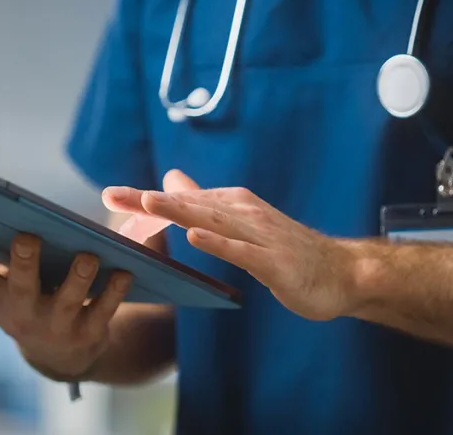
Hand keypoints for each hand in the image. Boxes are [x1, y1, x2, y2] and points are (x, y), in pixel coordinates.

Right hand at [0, 224, 130, 379]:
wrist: (61, 355)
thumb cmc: (23, 304)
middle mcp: (23, 313)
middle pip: (20, 287)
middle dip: (23, 263)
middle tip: (26, 237)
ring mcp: (57, 325)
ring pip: (68, 300)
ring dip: (78, 277)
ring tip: (88, 255)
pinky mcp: (89, 333)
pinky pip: (104, 310)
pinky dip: (115, 291)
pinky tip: (124, 272)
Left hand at [105, 176, 363, 320]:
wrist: (342, 273)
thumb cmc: (289, 251)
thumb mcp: (242, 223)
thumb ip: (206, 202)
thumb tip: (173, 179)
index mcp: (234, 206)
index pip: (183, 201)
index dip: (146, 200)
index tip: (111, 195)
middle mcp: (245, 213)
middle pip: (190, 206)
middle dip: (150, 201)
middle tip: (113, 195)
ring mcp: (260, 236)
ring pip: (213, 221)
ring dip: (180, 211)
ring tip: (148, 204)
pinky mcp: (274, 261)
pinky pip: (242, 252)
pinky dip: (219, 242)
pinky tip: (196, 237)